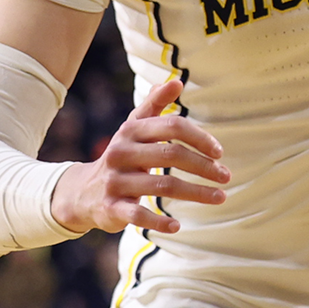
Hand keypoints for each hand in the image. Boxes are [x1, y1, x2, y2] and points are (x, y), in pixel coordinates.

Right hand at [49, 80, 227, 234]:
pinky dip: (159, 221)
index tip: (220, 152)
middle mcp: (121, 153)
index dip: (200, 138)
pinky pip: (138, 215)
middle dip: (203, 167)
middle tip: (226, 176)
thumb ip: (155, 104)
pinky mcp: (110, 207)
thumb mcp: (134, 128)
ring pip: (162, 186)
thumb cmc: (122, 156)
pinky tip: (178, 226)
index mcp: (131, 131)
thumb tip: (177, 81)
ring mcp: (114, 181)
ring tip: (220, 197)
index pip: (173, 127)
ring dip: (196, 193)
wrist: (82, 192)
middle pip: (171, 155)